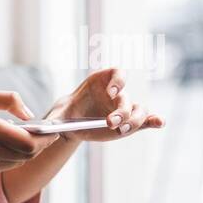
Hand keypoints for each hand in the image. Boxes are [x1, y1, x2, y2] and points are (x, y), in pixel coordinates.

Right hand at [0, 90, 60, 173]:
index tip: (54, 131)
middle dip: (41, 145)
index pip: (28, 142)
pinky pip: (5, 166)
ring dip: (28, 152)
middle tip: (49, 135)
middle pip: (27, 155)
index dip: (45, 139)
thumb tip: (29, 115)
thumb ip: (10, 100)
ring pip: (18, 162)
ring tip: (33, 138)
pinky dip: (13, 157)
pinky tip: (12, 145)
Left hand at [43, 67, 164, 142]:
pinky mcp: (128, 122)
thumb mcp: (57, 115)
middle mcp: (116, 93)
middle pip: (126, 97)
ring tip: (124, 130)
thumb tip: (44, 129)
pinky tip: (159, 122)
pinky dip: (153, 121)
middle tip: (111, 122)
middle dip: (121, 110)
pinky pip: (145, 120)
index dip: (118, 80)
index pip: (117, 73)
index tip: (111, 91)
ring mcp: (124, 107)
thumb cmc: (64, 114)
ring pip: (138, 110)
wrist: (71, 122)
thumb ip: (53, 120)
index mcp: (101, 81)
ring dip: (135, 120)